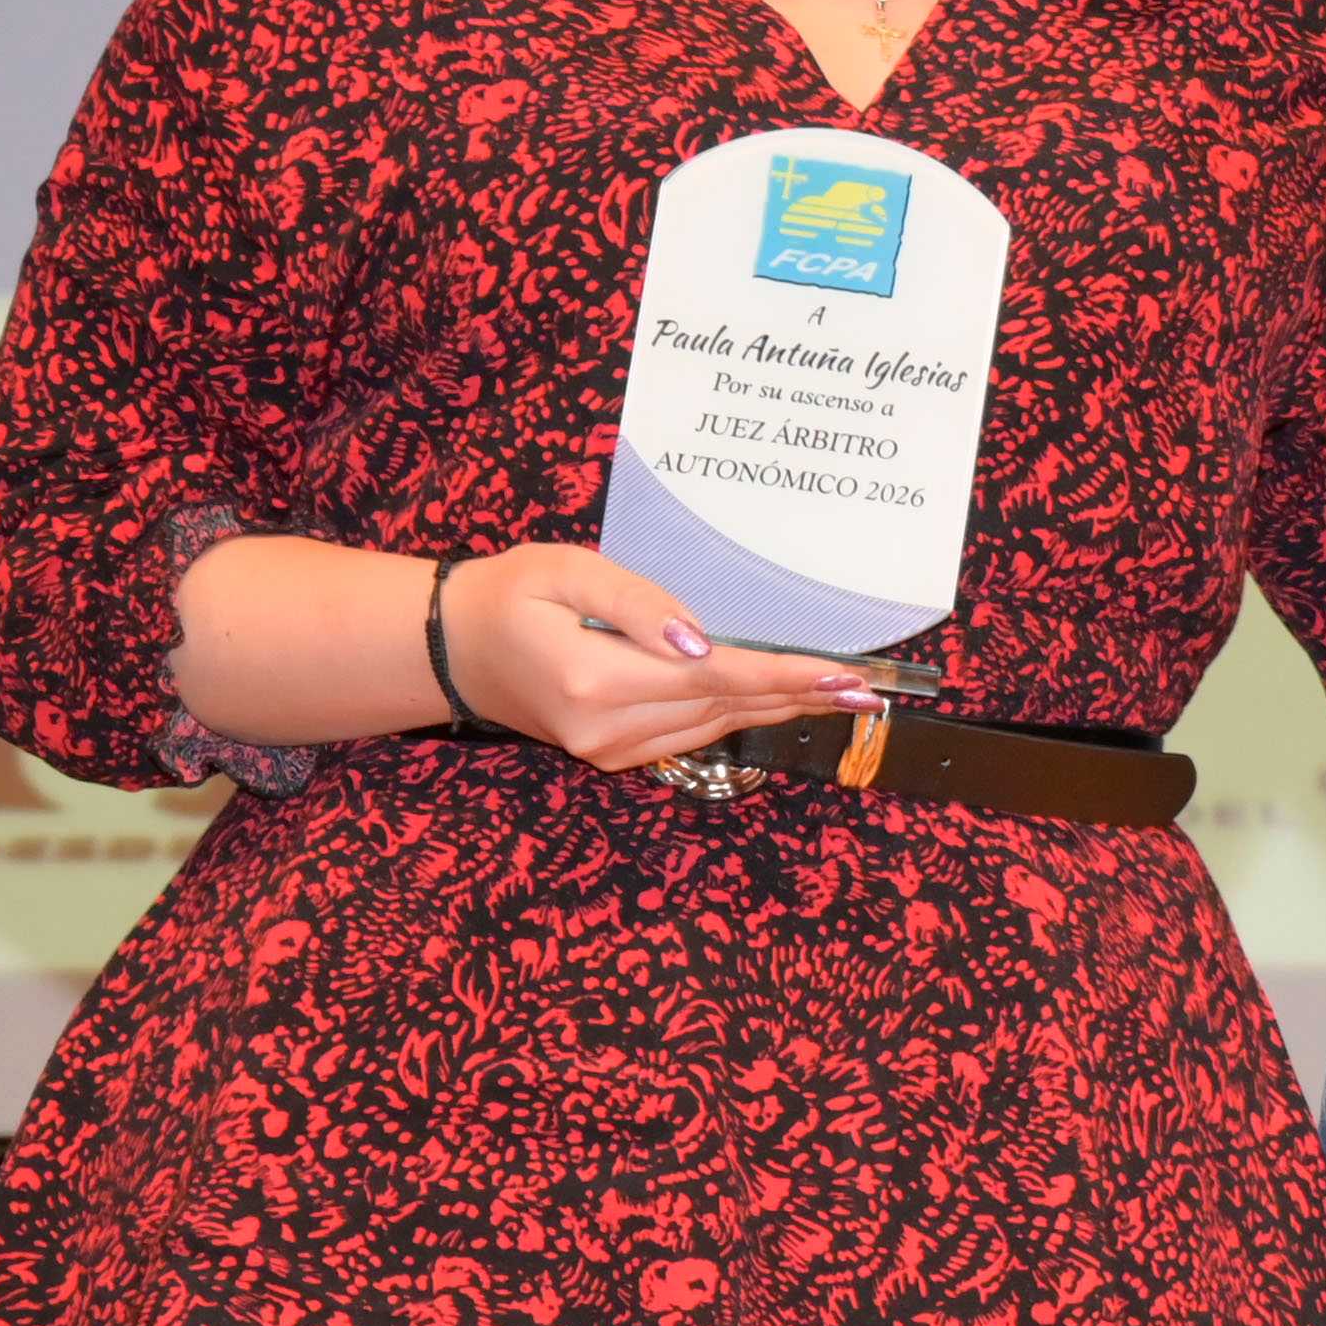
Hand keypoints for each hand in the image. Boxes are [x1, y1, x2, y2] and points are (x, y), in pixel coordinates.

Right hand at [442, 541, 880, 773]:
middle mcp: (606, 728)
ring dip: (778, 709)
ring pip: (714, 726)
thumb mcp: (569, 570)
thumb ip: (639, 605)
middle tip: (872, 691)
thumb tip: (701, 641)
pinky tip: (779, 701)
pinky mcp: (610, 754)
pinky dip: (739, 716)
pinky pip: (691, 734)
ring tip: (842, 695)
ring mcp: (607, 750)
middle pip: (726, 709)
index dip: (788, 678)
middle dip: (801, 697)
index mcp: (595, 680)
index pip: (718, 679)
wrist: (453, 648)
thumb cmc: (510, 594)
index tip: (847, 679)